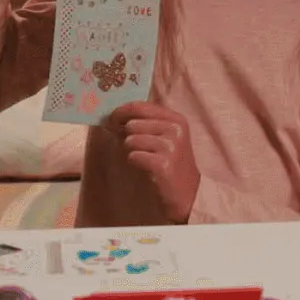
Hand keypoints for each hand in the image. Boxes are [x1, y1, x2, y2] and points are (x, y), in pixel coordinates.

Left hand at [104, 101, 199, 223]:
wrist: (188, 193)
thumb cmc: (172, 163)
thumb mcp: (165, 137)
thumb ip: (145, 123)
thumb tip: (114, 117)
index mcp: (175, 119)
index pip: (139, 106)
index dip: (120, 112)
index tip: (110, 120)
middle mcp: (175, 129)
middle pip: (132, 124)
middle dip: (125, 135)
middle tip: (131, 146)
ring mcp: (171, 146)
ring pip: (131, 140)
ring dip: (131, 151)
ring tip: (143, 158)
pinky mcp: (163, 164)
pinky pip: (133, 156)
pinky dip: (134, 162)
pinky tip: (145, 167)